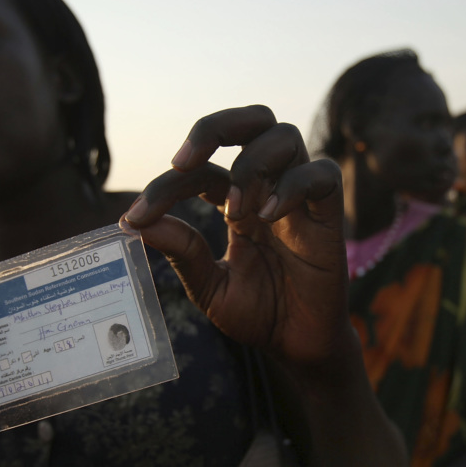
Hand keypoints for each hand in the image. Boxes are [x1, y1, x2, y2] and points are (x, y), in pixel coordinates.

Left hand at [123, 105, 348, 370]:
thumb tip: (138, 224)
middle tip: (184, 162)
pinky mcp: (329, 217)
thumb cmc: (259, 314)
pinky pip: (322, 175)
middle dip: (215, 127)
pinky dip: (293, 186)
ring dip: (251, 165)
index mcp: (237, 202)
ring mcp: (300, 199)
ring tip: (236, 211)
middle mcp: (269, 189)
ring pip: (285, 137)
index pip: (202, 171)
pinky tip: (267, 217)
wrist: (299, 347)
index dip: (165, 186)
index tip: (136, 218)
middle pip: (254, 120)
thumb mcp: (210, 288)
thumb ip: (182, 252)